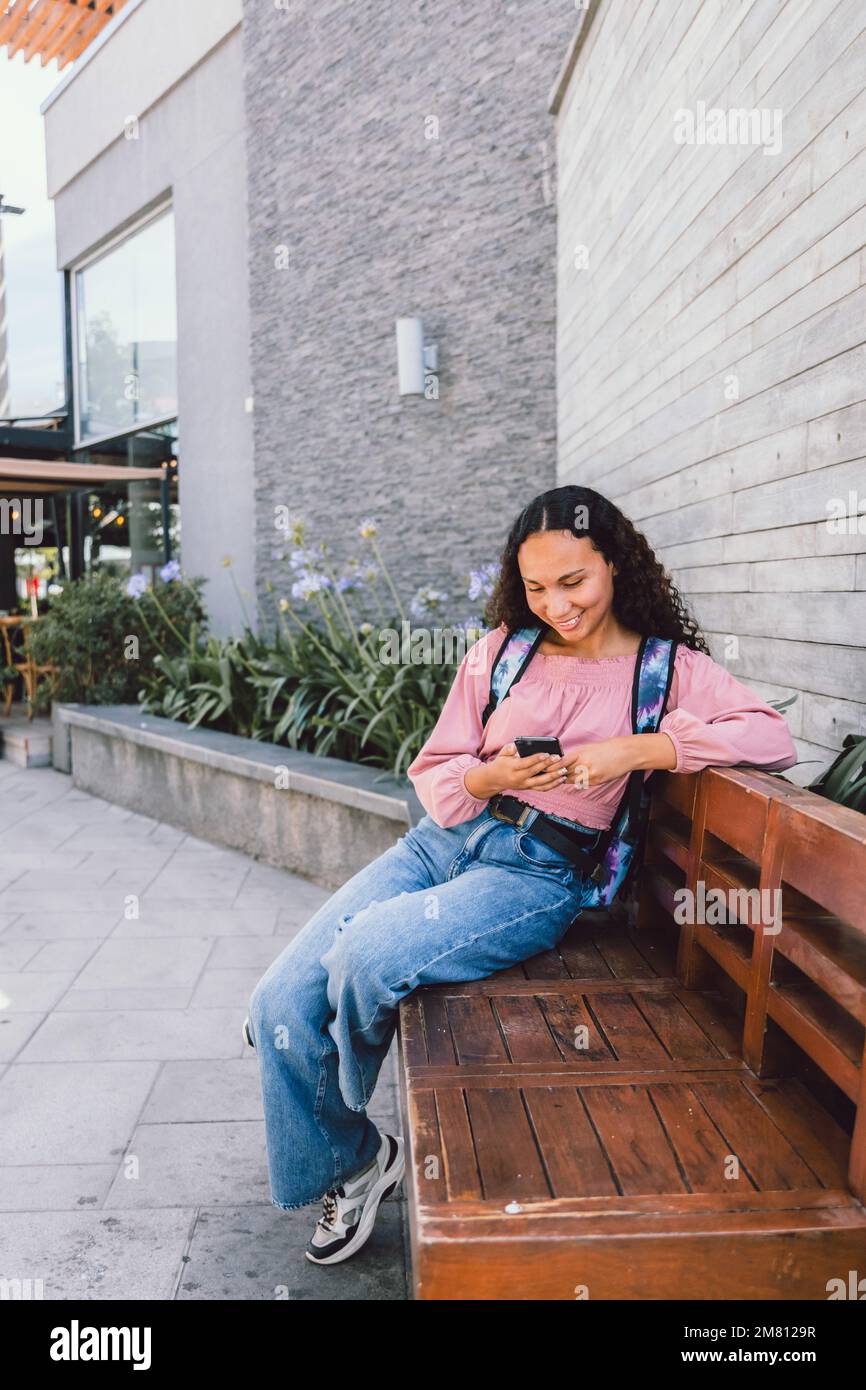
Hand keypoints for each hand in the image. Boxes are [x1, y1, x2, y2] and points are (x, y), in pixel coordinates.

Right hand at [464, 742, 570, 798]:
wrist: (495, 779)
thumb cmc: (501, 763)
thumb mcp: (502, 754)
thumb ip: (510, 748)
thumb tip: (518, 745)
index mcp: (512, 768)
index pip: (526, 763)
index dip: (536, 759)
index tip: (546, 753)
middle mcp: (519, 778)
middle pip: (536, 772)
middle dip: (548, 765)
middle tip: (558, 758)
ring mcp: (524, 785)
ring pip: (541, 783)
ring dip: (554, 777)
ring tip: (564, 771)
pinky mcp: (529, 788)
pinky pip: (542, 789)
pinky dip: (553, 785)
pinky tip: (561, 779)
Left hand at [561, 734, 676, 787]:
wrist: (626, 752)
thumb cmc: (608, 748)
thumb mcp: (590, 747)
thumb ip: (577, 755)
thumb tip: (565, 762)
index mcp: (581, 752)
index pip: (560, 762)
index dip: (552, 767)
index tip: (545, 769)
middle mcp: (584, 763)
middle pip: (565, 772)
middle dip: (558, 774)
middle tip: (550, 776)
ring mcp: (590, 773)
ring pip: (573, 780)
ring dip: (569, 779)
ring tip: (564, 779)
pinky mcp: (597, 780)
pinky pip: (583, 784)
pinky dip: (579, 782)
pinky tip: (579, 780)